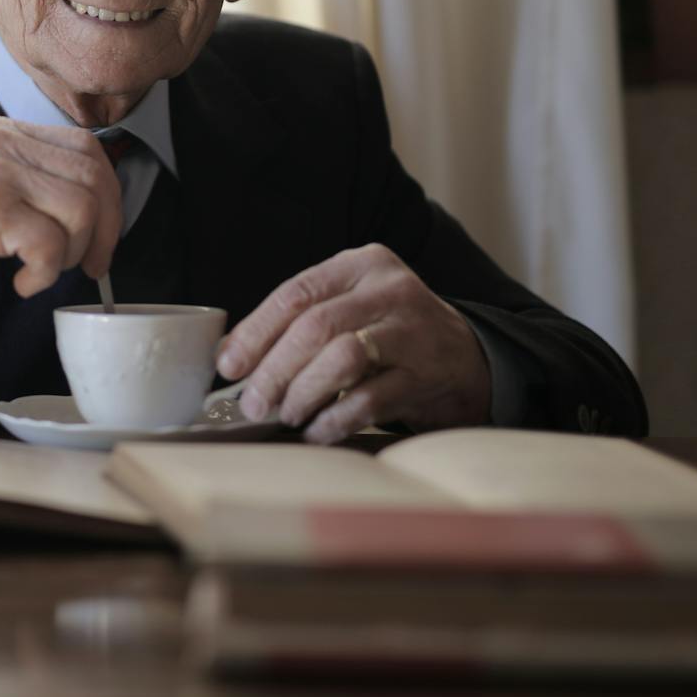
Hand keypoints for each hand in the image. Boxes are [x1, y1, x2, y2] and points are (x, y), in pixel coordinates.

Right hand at [0, 117, 122, 306]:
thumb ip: (32, 182)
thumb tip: (96, 208)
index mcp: (7, 134)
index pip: (88, 150)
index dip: (110, 197)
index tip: (102, 237)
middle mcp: (4, 144)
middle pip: (94, 177)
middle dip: (105, 231)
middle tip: (88, 265)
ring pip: (80, 210)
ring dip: (71, 254)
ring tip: (41, 271)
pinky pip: (50, 244)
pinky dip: (45, 275)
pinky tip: (22, 282)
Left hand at [213, 244, 490, 443]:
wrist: (467, 359)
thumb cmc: (390, 333)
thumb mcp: (351, 308)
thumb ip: (299, 323)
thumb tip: (231, 357)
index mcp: (362, 265)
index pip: (296, 293)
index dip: (255, 332)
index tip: (228, 366)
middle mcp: (390, 289)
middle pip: (315, 326)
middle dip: (274, 370)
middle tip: (252, 404)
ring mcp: (414, 330)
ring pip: (343, 357)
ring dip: (304, 392)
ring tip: (286, 415)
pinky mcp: (429, 374)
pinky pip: (371, 398)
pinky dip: (335, 419)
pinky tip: (317, 431)